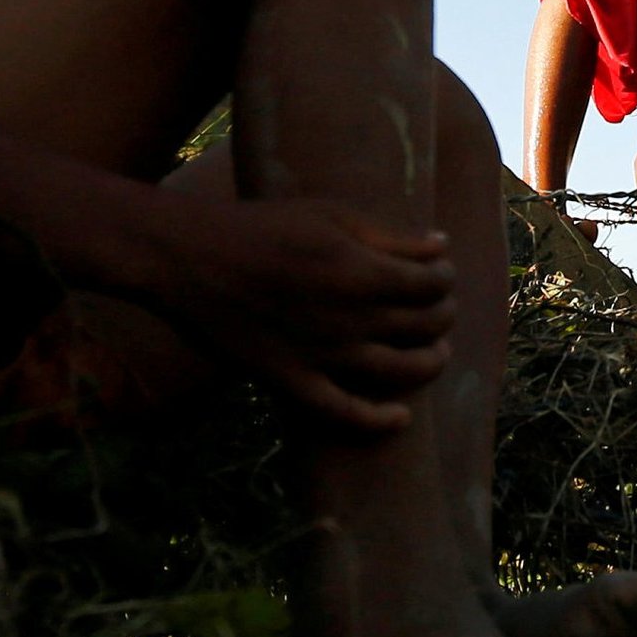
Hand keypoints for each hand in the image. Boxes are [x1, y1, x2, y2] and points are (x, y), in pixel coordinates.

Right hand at [147, 193, 456, 432]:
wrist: (192, 258)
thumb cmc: (264, 226)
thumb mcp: (333, 215)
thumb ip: (391, 236)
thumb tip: (440, 247)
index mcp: (363, 273)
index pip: (432, 286)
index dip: (445, 279)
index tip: (440, 273)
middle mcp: (351, 320)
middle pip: (424, 326)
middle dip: (442, 315)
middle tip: (440, 308)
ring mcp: (322, 355)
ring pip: (399, 372)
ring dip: (429, 363)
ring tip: (437, 353)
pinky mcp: (291, 380)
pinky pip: (343, 413)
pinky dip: (377, 421)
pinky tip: (400, 418)